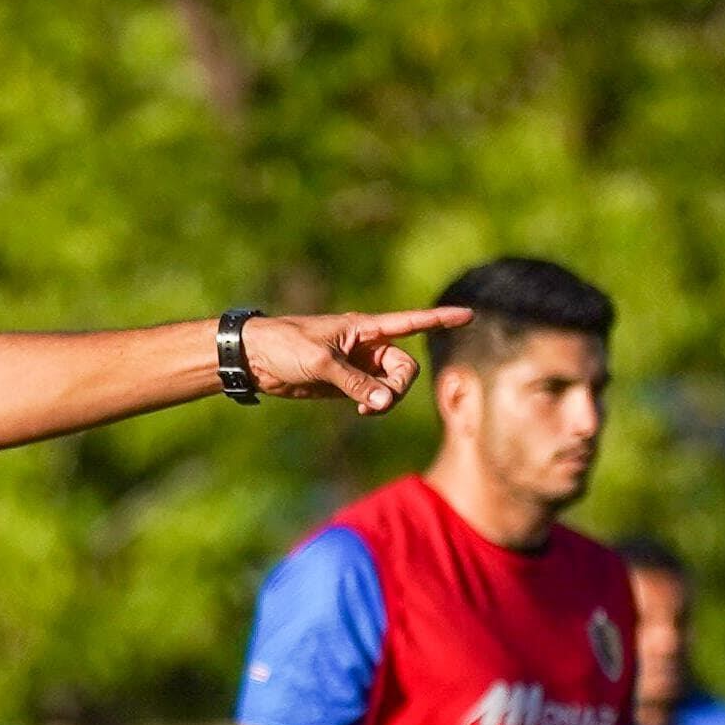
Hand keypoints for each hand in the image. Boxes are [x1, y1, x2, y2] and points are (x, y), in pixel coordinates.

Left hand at [242, 308, 472, 420]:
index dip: (440, 320)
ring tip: (365, 409)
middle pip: (404, 367)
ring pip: (391, 385)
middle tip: (377, 401)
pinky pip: (374, 396)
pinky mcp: (346, 384)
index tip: (469, 314)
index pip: (411, 322)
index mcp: (365, 328)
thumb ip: (355, 383)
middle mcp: (367, 346)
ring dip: (387, 399)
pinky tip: (362, 410)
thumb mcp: (321, 363)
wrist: (255, 358)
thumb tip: (384, 402)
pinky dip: (375, 404)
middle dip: (399, 386)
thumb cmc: (285, 346)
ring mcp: (358, 366)